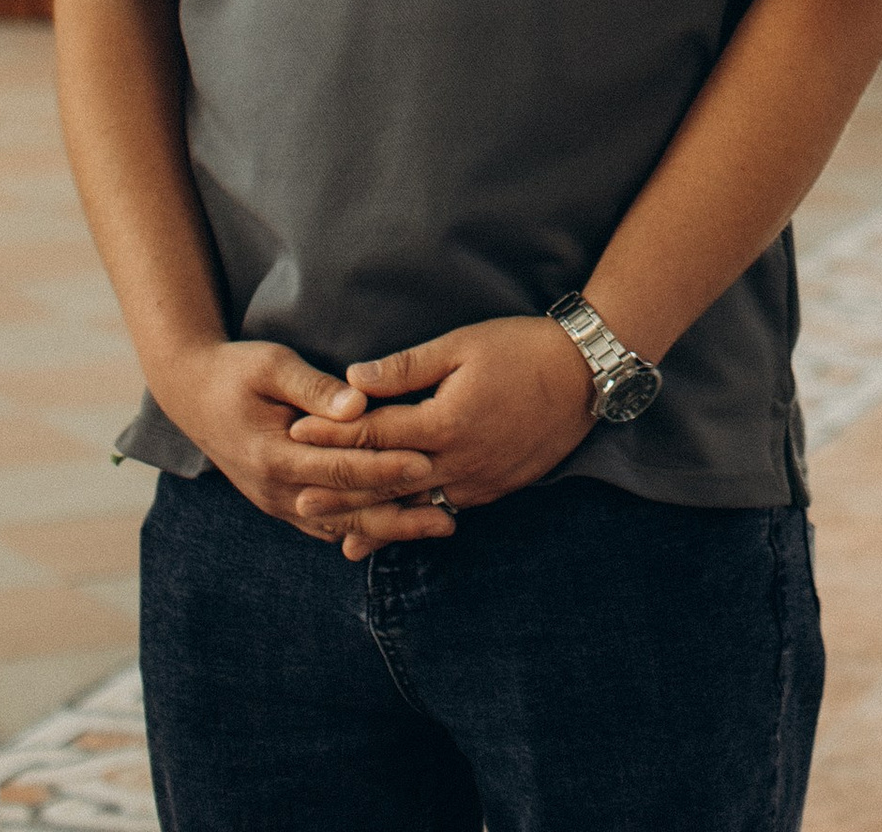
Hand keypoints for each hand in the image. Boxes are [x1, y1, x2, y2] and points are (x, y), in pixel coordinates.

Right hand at [152, 337, 444, 547]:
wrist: (193, 394)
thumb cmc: (237, 370)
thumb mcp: (272, 365)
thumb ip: (313, 388)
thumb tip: (356, 404)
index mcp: (274, 456)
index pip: (340, 468)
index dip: (384, 467)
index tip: (426, 463)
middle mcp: (276, 490)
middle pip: (347, 510)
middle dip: (399, 514)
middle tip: (448, 516)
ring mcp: (277, 503)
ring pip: (340, 526)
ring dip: (388, 529)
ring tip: (437, 526)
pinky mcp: (282, 504)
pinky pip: (327, 526)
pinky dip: (362, 529)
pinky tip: (398, 529)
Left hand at [290, 315, 595, 558]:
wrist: (586, 375)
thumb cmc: (522, 349)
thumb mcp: (462, 345)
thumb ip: (406, 368)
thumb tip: (353, 378)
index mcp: (445, 423)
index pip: (375, 432)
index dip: (333, 432)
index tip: (295, 431)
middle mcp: (458, 462)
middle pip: (387, 481)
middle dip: (342, 489)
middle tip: (298, 497)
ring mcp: (478, 482)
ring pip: (416, 508)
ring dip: (377, 518)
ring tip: (340, 535)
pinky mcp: (496, 490)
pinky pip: (446, 511)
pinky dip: (417, 521)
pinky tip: (401, 528)